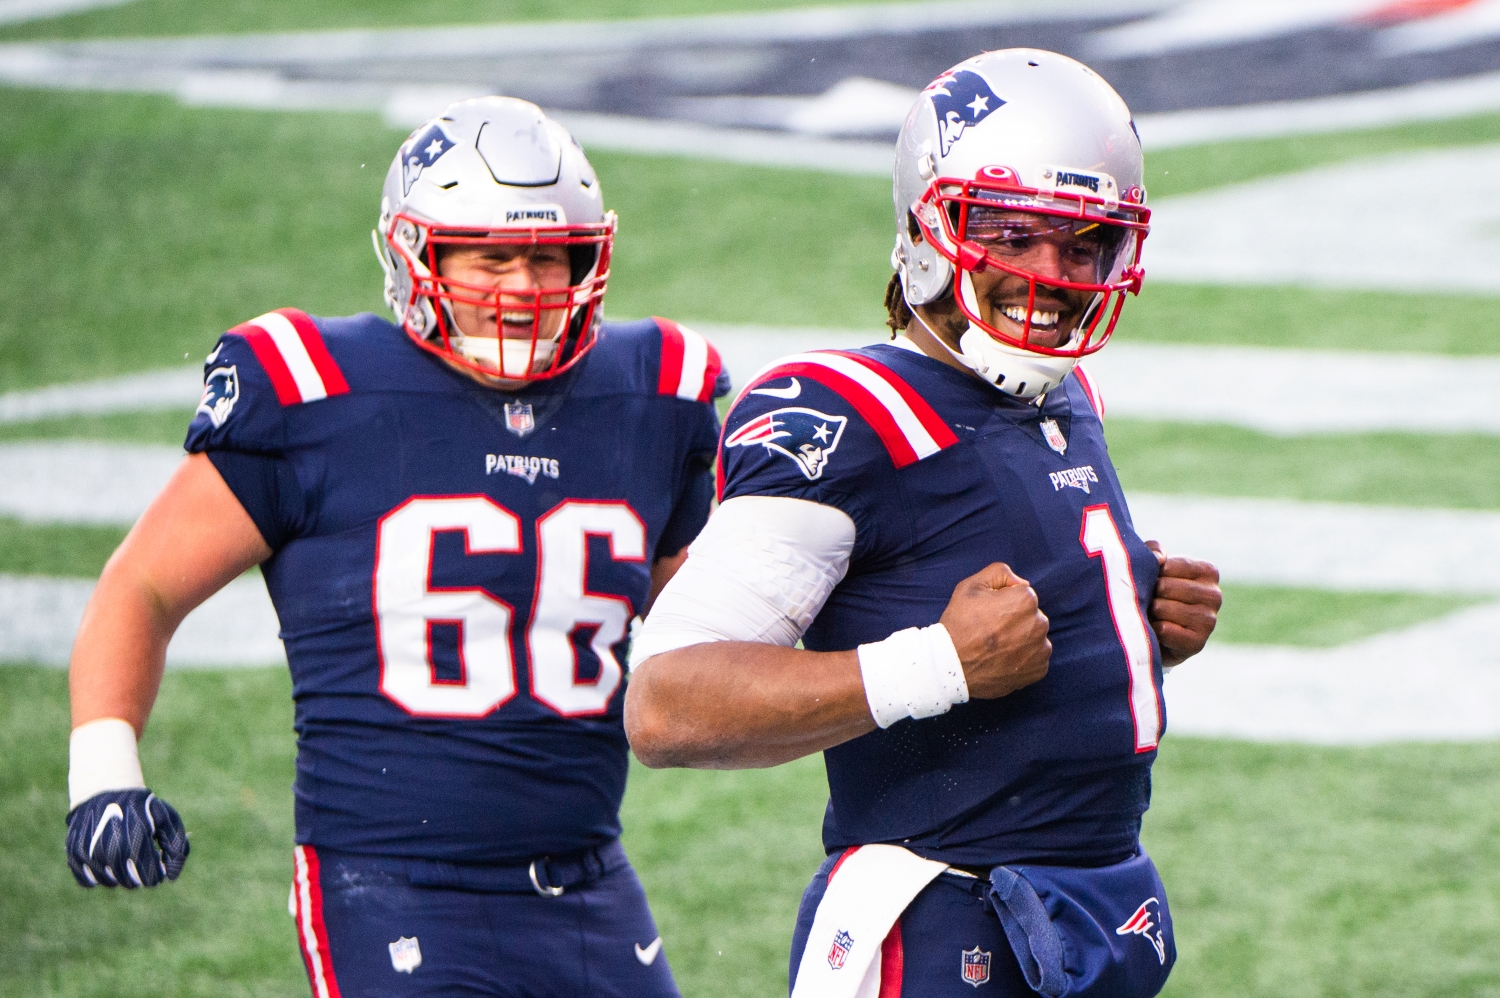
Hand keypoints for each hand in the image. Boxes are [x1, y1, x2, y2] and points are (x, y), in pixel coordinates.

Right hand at [66, 789, 188, 887]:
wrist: (106, 789)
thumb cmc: (141, 807)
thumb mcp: (166, 819)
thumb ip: (176, 847)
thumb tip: (171, 876)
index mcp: (136, 843)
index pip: (150, 879)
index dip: (157, 872)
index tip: (156, 860)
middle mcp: (111, 852)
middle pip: (130, 882)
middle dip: (139, 873)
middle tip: (140, 854)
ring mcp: (90, 855)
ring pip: (110, 882)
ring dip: (119, 874)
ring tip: (123, 852)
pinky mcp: (75, 855)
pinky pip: (88, 881)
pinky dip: (98, 875)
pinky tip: (107, 860)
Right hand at [940, 562, 1050, 698]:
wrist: (953, 665)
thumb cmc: (960, 624)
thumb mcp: (971, 586)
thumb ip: (999, 573)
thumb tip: (1020, 582)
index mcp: (1026, 600)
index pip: (1022, 595)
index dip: (1004, 602)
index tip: (989, 614)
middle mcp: (1039, 623)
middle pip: (1031, 616)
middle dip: (1016, 620)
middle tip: (992, 631)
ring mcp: (1041, 649)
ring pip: (1034, 637)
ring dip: (1022, 640)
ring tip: (997, 647)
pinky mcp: (1039, 669)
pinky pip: (1036, 658)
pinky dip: (1024, 659)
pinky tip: (1004, 660)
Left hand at [1145, 541, 1221, 666]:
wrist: (1151, 633)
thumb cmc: (1153, 593)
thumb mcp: (1152, 566)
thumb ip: (1153, 551)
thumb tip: (1159, 557)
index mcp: (1208, 572)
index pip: (1169, 565)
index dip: (1151, 574)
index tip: (1152, 582)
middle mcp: (1215, 595)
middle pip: (1165, 587)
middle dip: (1149, 594)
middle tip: (1149, 601)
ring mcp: (1209, 621)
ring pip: (1163, 608)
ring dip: (1150, 612)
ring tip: (1151, 615)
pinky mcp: (1197, 643)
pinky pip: (1165, 630)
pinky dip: (1153, 630)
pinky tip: (1155, 630)